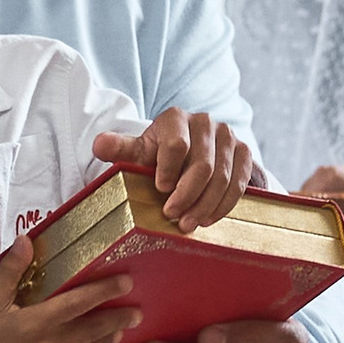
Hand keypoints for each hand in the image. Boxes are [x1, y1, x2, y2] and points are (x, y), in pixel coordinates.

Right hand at [0, 243, 138, 342]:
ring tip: (117, 329)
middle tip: (136, 311)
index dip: (106, 290)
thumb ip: (11, 272)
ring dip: (107, 339)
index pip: (81, 302)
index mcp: (36, 323)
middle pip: (96, 330)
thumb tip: (27, 240)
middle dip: (119, 319)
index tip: (126, 282)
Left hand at [91, 108, 256, 226]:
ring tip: (189, 224)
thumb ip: (120, 149)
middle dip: (187, 195)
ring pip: (222, 176)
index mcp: (175, 119)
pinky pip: (239, 182)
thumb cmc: (158, 154)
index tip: (160, 190)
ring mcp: (228, 137)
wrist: (191, 153)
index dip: (168, 172)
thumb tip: (99, 145)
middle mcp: (204, 122)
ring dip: (205, 205)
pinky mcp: (245, 152)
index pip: (176, 145)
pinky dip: (224, 204)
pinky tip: (208, 218)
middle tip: (173, 217)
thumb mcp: (138, 152)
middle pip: (202, 164)